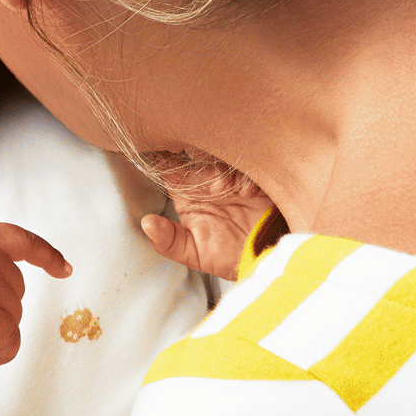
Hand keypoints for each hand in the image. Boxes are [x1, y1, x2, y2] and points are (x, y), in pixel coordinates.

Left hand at [140, 163, 274, 281]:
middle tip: (210, 186)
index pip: (169, 167)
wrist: (268, 260)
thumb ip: (169, 241)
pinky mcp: (256, 178)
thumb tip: (147, 223)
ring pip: (222, 157)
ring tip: (226, 191)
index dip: (165, 160)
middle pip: (196, 155)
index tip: (172, 167)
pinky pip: (249, 166)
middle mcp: (208, 180)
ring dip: (224, 171)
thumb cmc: (232, 257)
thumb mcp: (196, 253)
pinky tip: (247, 193)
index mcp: (188, 193)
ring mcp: (232, 177)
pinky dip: (247, 177)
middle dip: (200, 164)